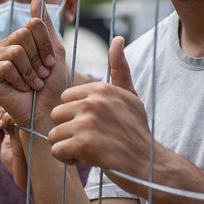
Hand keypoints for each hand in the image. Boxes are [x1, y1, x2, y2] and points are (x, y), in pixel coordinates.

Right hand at [0, 0, 67, 127]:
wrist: (46, 110)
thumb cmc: (52, 84)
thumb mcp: (55, 52)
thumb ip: (45, 25)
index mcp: (22, 38)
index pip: (33, 24)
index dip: (46, 45)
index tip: (51, 63)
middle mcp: (7, 45)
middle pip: (24, 34)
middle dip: (38, 59)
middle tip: (42, 75)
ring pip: (16, 50)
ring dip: (30, 71)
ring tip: (34, 83)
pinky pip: (5, 65)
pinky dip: (19, 79)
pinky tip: (21, 88)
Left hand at [0, 98, 29, 190]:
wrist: (28, 178)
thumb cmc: (17, 163)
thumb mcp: (1, 145)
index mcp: (18, 119)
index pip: (0, 101)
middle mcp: (23, 117)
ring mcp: (24, 122)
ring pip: (0, 109)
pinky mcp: (24, 128)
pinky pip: (6, 117)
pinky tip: (2, 140)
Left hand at [47, 37, 149, 176]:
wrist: (149, 164)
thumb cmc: (136, 131)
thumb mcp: (130, 96)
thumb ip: (120, 68)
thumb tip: (118, 39)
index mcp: (101, 88)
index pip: (65, 99)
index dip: (75, 115)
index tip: (93, 125)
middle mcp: (93, 101)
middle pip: (56, 115)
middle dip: (68, 130)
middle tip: (89, 139)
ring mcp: (88, 122)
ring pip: (54, 134)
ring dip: (67, 146)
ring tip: (88, 150)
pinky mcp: (83, 144)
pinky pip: (56, 150)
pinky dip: (68, 159)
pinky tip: (87, 159)